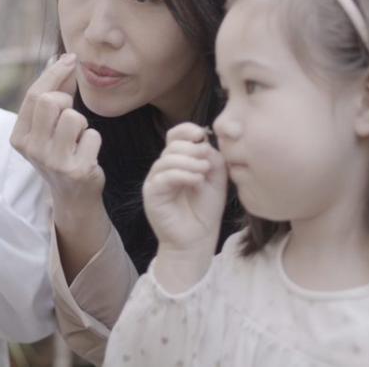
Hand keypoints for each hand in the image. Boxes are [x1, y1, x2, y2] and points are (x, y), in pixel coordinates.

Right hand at [10, 53, 104, 215]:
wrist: (74, 196)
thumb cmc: (61, 153)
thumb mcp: (48, 127)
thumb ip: (54, 93)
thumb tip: (63, 58)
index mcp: (19, 137)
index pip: (34, 94)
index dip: (54, 72)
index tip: (70, 59)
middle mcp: (32, 149)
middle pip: (51, 101)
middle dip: (67, 100)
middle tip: (70, 113)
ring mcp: (53, 161)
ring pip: (73, 117)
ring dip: (81, 123)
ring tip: (77, 138)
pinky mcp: (76, 170)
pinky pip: (92, 135)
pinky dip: (93, 140)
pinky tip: (86, 153)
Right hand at [143, 123, 227, 255]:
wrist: (196, 238)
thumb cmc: (205, 210)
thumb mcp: (216, 179)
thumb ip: (212, 158)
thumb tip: (203, 143)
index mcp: (178, 161)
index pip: (175, 135)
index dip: (186, 130)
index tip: (202, 135)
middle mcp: (164, 167)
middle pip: (172, 145)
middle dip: (192, 148)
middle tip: (207, 162)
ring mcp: (156, 180)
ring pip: (167, 159)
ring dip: (189, 162)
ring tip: (204, 172)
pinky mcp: (152, 193)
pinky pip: (164, 176)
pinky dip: (182, 175)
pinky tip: (197, 181)